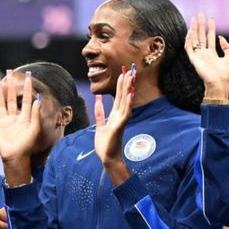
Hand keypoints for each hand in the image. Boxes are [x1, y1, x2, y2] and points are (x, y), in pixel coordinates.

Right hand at [0, 70, 42, 183]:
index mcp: (24, 117)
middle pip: (12, 98)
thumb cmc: (27, 145)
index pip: (26, 99)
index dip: (27, 88)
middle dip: (11, 85)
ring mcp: (4, 121)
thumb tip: (39, 99)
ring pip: (1, 102)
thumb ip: (36, 114)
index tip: (28, 76)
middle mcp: (14, 117)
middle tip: (10, 71)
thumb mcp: (35, 128)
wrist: (16, 156)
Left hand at [94, 64, 136, 184]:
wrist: (108, 158)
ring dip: (127, 90)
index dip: (120, 86)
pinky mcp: (119, 126)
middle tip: (129, 70)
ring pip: (125, 102)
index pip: (118, 98)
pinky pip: (124, 113)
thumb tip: (98, 100)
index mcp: (115, 116)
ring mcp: (120, 121)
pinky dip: (127, 104)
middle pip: (122, 97)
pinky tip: (128, 95)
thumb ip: (100, 113)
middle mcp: (120, 117)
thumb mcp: (100, 125)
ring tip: (130, 78)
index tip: (122, 74)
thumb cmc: (105, 144)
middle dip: (125, 84)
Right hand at [185, 13, 228, 99]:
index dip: (210, 27)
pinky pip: (189, 48)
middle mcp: (203, 53)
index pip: (209, 37)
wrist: (219, 83)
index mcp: (211, 53)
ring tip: (193, 19)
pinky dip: (188, 40)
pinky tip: (190, 31)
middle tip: (200, 14)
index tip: (211, 17)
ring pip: (194, 39)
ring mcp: (198, 56)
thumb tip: (221, 37)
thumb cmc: (225, 74)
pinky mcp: (193, 59)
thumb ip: (227, 47)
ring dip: (193, 29)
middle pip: (200, 36)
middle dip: (200, 25)